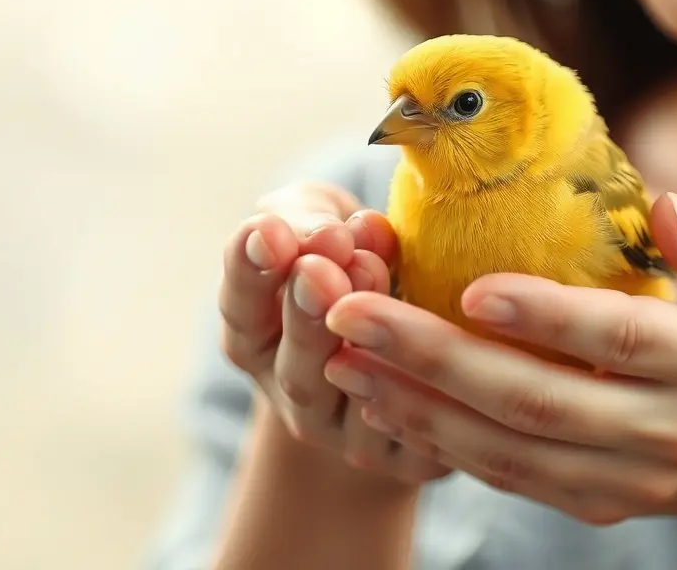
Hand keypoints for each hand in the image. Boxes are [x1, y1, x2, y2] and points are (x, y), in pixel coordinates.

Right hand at [218, 182, 448, 485]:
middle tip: (320, 266)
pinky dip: (423, 384)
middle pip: (295, 365)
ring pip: (354, 397)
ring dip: (365, 342)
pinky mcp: (408, 457)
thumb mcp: (321, 220)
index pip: (241, 306)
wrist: (415, 336)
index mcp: (259, 334)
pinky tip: (435, 342)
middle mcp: (294, 392)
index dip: (250, 268)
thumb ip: (311, 218)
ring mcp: (348, 433)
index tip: (270, 231)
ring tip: (377, 278)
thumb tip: (339, 233)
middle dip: (306, 313)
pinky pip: (416, 429)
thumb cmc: (359, 259)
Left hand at [322, 193, 676, 534]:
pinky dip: (445, 443)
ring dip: (418, 407)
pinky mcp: (605, 501)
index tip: (469, 284)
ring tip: (342, 358)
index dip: (543, 315)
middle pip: (539, 402)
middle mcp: (671, 433)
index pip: (617, 339)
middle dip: (434, 359)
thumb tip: (667, 209)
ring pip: (511, 452)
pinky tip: (387, 401)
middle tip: (351, 314)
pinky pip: (514, 479)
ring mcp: (633, 478)